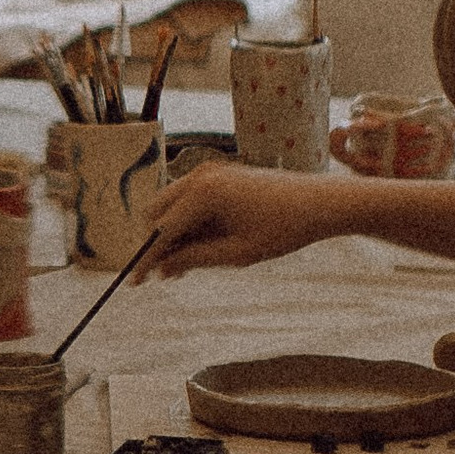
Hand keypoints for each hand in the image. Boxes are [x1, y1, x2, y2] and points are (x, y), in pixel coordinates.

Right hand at [135, 163, 335, 281]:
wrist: (319, 202)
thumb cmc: (283, 229)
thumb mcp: (237, 253)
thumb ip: (195, 258)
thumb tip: (162, 268)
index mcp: (203, 193)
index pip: (162, 230)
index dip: (146, 258)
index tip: (135, 282)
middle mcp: (200, 175)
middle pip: (158, 211)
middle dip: (157, 243)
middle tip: (165, 275)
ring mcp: (210, 171)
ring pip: (172, 205)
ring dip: (172, 233)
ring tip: (184, 268)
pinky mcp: (220, 174)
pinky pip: (190, 198)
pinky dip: (188, 222)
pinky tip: (199, 247)